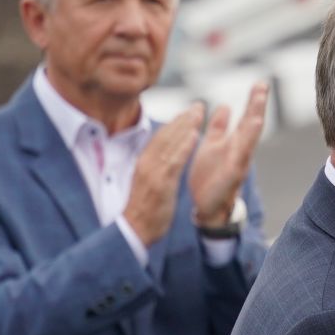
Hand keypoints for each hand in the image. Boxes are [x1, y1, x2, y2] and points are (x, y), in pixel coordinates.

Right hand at [122, 103, 204, 245]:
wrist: (135, 228)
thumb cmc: (144, 208)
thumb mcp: (147, 182)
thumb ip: (155, 167)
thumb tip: (163, 156)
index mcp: (144, 162)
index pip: (160, 137)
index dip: (174, 123)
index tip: (187, 112)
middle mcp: (147, 163)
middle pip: (166, 135)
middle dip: (182, 119)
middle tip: (198, 106)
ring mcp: (154, 172)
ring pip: (170, 143)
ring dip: (185, 126)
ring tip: (199, 113)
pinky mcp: (161, 183)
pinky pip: (174, 161)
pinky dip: (184, 147)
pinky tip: (194, 135)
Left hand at [190, 81, 268, 227]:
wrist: (207, 207)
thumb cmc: (210, 177)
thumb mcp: (212, 146)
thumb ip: (219, 127)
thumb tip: (224, 105)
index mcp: (232, 142)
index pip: (245, 118)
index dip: (253, 101)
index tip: (260, 82)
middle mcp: (239, 151)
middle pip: (250, 124)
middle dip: (256, 105)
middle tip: (263, 85)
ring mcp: (238, 163)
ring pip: (248, 139)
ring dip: (254, 121)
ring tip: (259, 103)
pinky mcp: (232, 175)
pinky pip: (240, 158)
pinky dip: (245, 145)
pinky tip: (249, 134)